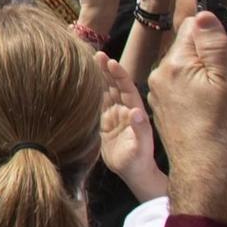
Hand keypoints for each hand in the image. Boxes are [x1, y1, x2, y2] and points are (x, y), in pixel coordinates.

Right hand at [96, 53, 166, 201]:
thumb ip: (140, 129)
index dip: (119, 75)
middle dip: (107, 70)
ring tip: (91, 61)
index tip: (111, 62)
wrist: (132, 172)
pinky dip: (92, 92)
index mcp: (136, 112)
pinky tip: (85, 82)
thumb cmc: (139, 160)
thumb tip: (137, 113)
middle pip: (115, 85)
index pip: (127, 88)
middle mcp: (125, 110)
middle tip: (97, 54)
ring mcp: (114, 115)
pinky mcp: (105, 122)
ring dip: (99, 77)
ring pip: (106, 91)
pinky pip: (98, 103)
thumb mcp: (141, 146)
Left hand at [146, 11, 226, 224]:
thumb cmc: (221, 127)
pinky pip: (184, 92)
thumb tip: (203, 13)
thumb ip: (214, 44)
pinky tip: (216, 111)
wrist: (205, 171)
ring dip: (207, 78)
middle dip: (212, 58)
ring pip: (188, 72)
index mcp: (174, 63)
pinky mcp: (165, 112)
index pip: (192, 28)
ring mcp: (159, 95)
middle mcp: (160, 76)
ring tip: (226, 98)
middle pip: (189, 50)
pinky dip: (201, 96)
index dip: (214, 32)